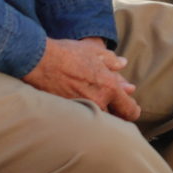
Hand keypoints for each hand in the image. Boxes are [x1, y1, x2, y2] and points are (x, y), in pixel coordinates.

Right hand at [25, 36, 139, 119]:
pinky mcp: (68, 113)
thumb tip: (123, 64)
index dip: (133, 110)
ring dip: (101, 115)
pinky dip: (84, 115)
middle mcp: (98, 102)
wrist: (40, 61)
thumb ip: (111, 61)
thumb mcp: (94, 52)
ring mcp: (82, 110)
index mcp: (109, 87)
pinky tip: (80, 106)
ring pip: (99, 121)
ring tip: (95, 104)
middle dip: (117, 113)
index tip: (131, 107)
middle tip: (113, 105)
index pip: (130, 110)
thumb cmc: (67, 53)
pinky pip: (83, 119)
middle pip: (116, 120)